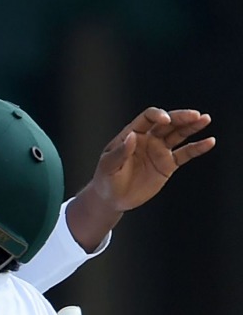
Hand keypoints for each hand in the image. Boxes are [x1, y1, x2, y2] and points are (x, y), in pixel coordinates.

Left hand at [66, 107, 214, 250]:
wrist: (112, 199)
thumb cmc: (105, 180)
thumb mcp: (108, 166)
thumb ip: (120, 152)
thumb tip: (132, 136)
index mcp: (132, 134)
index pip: (148, 118)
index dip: (158, 116)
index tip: (165, 120)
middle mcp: (148, 139)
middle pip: (168, 123)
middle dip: (180, 118)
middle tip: (194, 115)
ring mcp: (159, 151)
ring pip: (179, 134)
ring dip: (192, 127)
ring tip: (205, 119)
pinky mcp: (167, 165)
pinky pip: (185, 154)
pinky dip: (197, 148)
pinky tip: (209, 142)